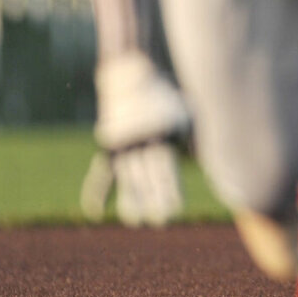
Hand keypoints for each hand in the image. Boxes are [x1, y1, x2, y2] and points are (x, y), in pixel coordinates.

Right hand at [81, 51, 190, 226]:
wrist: (130, 74)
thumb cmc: (165, 97)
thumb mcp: (185, 113)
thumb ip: (191, 138)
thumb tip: (202, 161)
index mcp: (161, 134)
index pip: (165, 170)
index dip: (169, 190)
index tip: (175, 210)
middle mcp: (140, 142)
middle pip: (146, 177)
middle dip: (153, 199)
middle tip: (161, 222)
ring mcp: (122, 145)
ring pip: (126, 178)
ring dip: (131, 200)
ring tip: (135, 220)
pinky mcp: (109, 146)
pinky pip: (100, 173)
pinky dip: (95, 193)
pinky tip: (95, 212)